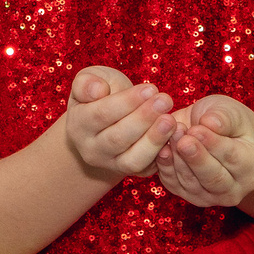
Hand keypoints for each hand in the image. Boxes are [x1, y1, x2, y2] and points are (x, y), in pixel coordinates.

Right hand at [59, 65, 177, 178]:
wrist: (108, 121)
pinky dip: (161, 155)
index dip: (127, 102)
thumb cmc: (101, 94)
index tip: (150, 88)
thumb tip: (97, 91)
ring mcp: (111, 164)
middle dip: (144, 119)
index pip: (101, 114)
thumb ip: (87, 82)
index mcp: (78, 125)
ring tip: (171, 120)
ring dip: (154, 139)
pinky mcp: (131, 172)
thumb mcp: (88, 81)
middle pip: (117, 138)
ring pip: (132, 159)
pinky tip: (175, 136)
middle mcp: (91, 149)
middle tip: (166, 100)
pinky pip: (147, 169)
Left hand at [154, 94, 253, 208]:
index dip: (213, 144)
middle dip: (196, 158)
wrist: (211, 133)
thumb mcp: (229, 112)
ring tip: (170, 136)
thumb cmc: (225, 120)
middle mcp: (235, 189)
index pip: (233, 158)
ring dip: (178, 160)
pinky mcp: (187, 196)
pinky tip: (161, 150)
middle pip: (213, 178)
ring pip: (192, 183)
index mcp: (253, 167)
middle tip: (182, 140)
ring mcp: (210, 197)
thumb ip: (224, 117)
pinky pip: (175, 184)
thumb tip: (211, 122)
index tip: (196, 129)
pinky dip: (166, 168)